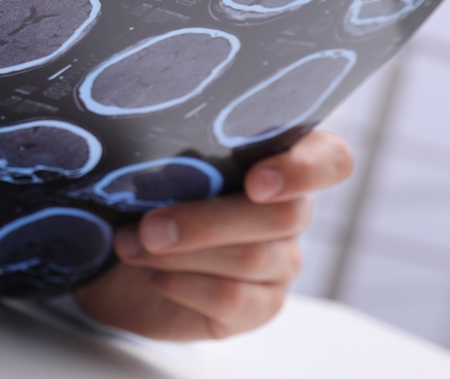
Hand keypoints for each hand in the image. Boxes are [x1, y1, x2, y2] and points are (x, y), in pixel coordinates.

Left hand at [74, 130, 353, 339]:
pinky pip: (233, 299)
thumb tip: (150, 143)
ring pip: (250, 258)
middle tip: (149, 227)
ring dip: (180, 253)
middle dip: (206, 221)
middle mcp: (291, 212)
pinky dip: (182, 284)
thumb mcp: (154, 164)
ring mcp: (280, 263)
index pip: (330, 160)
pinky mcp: (260, 307)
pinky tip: (151, 272)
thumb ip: (176, 150)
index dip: (303, 170)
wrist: (119, 262)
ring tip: (130, 244)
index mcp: (278, 160)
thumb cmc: (143, 197)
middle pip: (283, 216)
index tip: (256, 182)